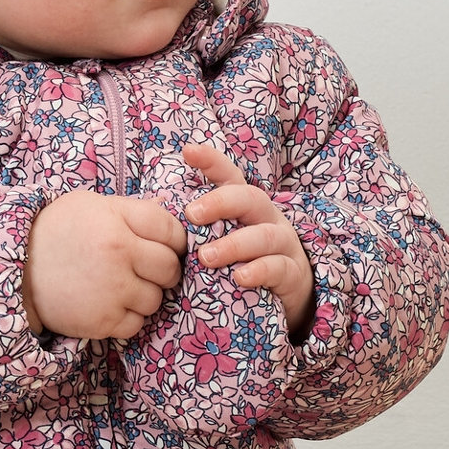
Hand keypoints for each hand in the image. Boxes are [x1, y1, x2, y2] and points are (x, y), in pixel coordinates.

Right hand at [23, 190, 187, 340]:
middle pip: (169, 269)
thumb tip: (170, 208)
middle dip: (164, 270)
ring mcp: (111, 292)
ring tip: (121, 287)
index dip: (174, 240)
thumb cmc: (55, 232)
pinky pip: (136, 324)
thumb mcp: (91, 206)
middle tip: (146, 270)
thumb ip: (132, 210)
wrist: (13, 267)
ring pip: (156, 299)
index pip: (172, 231)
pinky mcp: (101, 321)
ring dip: (145, 296)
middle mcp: (118, 256)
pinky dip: (128, 318)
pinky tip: (109, 304)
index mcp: (117, 222)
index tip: (164, 246)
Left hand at [183, 143, 315, 340]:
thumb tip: (155, 211)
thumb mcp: (219, 240)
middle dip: (220, 202)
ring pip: (264, 235)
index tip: (188, 151)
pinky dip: (258, 271)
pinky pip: (278, 268)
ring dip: (234, 244)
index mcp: (246, 206)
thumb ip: (195, 228)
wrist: (284, 296)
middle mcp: (267, 218)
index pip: (230, 177)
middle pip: (250, 198)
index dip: (212, 161)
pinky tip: (239, 278)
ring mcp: (284, 244)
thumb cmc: (241, 262)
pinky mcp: (292, 273)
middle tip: (191, 214)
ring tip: (206, 256)